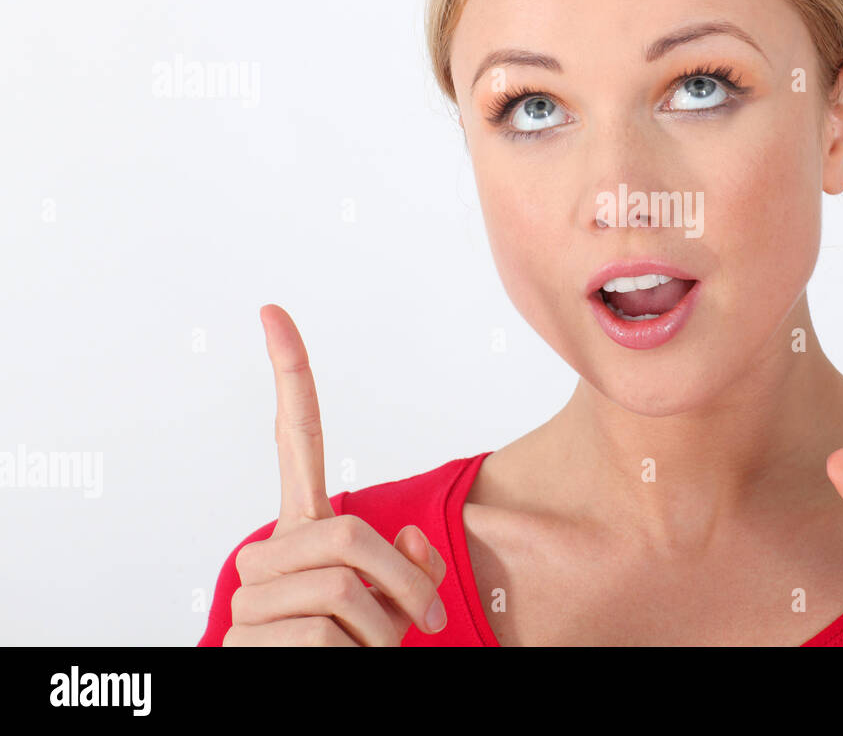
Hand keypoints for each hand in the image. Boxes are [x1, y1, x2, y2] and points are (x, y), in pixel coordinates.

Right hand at [223, 304, 448, 645]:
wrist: (300, 700)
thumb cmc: (353, 651)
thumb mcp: (395, 605)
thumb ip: (410, 567)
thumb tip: (411, 544)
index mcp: (302, 530)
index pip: (297, 442)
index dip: (291, 377)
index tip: (273, 312)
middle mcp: (268, 552)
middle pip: (350, 536)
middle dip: (404, 585)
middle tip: (423, 625)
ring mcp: (253, 595)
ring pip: (345, 592)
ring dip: (383, 634)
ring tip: (367, 655)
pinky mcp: (251, 638)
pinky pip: (331, 637)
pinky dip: (362, 660)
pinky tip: (340, 670)